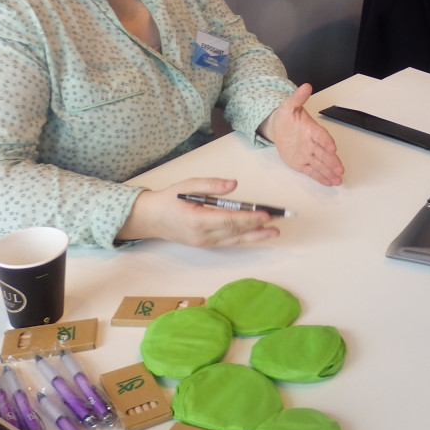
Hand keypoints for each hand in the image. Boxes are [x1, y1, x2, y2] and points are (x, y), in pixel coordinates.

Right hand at [117, 177, 279, 246]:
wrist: (150, 219)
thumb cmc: (169, 199)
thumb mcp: (187, 184)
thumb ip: (211, 185)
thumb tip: (233, 185)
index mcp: (197, 220)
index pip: (229, 220)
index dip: (249, 218)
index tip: (266, 214)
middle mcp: (203, 235)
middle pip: (236, 232)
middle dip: (258, 226)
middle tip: (278, 221)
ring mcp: (204, 243)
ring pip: (235, 240)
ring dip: (256, 236)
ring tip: (275, 231)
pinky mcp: (206, 244)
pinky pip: (229, 242)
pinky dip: (244, 239)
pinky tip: (257, 234)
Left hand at [261, 84, 343, 185]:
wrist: (278, 127)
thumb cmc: (286, 116)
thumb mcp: (289, 105)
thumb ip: (298, 97)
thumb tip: (306, 86)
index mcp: (311, 129)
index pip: (321, 135)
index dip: (326, 141)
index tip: (333, 147)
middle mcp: (312, 143)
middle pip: (323, 153)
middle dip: (332, 162)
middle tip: (340, 169)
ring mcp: (307, 154)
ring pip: (320, 164)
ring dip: (329, 172)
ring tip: (339, 180)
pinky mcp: (302, 163)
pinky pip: (312, 171)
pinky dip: (320, 177)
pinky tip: (329, 182)